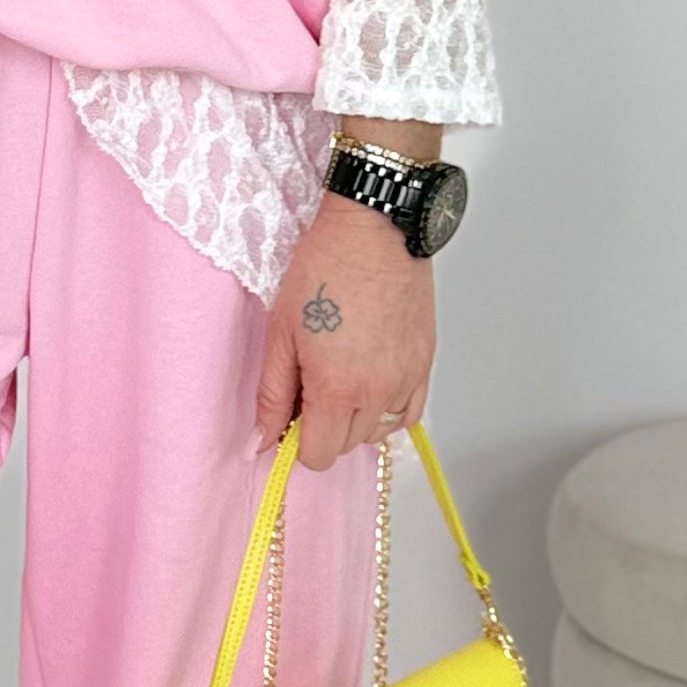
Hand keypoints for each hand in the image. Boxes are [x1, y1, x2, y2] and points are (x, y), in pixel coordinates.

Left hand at [255, 199, 434, 467]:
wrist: (375, 231)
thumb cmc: (324, 269)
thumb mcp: (281, 332)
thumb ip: (272, 395)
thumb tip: (261, 442)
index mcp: (337, 389)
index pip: (318, 456)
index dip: (297, 441)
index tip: (291, 414)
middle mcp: (377, 392)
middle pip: (346, 446)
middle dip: (324, 427)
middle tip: (312, 382)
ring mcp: (407, 380)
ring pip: (377, 432)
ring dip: (356, 418)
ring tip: (343, 376)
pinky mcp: (425, 364)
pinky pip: (409, 413)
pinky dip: (388, 410)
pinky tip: (371, 383)